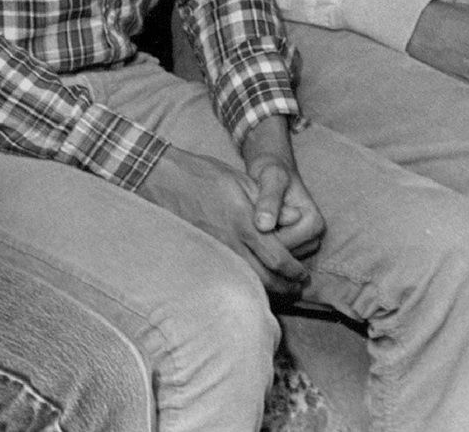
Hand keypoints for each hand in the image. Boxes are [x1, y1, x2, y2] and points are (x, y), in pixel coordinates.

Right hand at [141, 144, 312, 295]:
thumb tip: (295, 218)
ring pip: (246, 283)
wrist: (166, 181)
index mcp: (245, 223)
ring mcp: (215, 253)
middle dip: (285, 288)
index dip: (294, 271)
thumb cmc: (207, 177)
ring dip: (267, 292)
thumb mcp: (244, 181)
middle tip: (297, 290)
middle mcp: (230, 243)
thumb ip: (270, 203)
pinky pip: (228, 278)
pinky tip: (252, 284)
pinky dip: (244, 285)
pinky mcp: (202, 256)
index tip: (303, 275)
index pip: (277, 258)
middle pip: (264, 280)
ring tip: (280, 291)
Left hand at [240, 116, 324, 260]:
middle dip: (261, 242)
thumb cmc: (272, 171)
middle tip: (244, 221)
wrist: (273, 171)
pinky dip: (262, 245)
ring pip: (276, 258)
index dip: (260, 236)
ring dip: (260, 244)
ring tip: (250, 223)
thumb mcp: (271, 178)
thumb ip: (269, 199)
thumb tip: (264, 226)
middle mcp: (315, 237)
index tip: (246, 218)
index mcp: (314, 223)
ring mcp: (306, 245)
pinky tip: (252, 230)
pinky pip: (274, 256)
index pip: (282, 246)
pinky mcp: (295, 247)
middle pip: (280, 256)